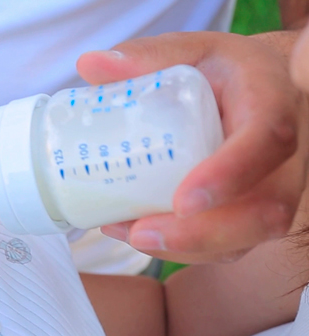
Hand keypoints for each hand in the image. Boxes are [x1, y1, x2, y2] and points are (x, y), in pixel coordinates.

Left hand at [78, 31, 308, 263]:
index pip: (267, 141)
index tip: (182, 202)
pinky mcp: (253, 212)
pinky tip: (135, 233)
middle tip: (141, 233)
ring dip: (185, 247)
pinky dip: (182, 248)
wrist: (257, 89)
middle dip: (203, 234)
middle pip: (267, 209)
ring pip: (247, 236)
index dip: (229, 175)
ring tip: (127, 233)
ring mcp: (273, 189)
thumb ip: (147, 57)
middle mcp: (283, 155)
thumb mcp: (191, 51)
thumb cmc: (222, 71)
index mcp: (271, 101)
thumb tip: (88, 66)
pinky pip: (229, 244)